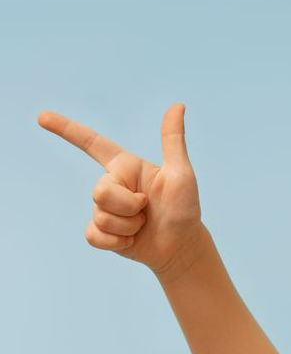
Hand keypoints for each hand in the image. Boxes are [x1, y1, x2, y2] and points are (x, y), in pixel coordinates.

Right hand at [38, 103, 203, 279]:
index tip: (41, 117)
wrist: (183, 247)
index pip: (92, 143)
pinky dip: (115, 242)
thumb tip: (178, 105)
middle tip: (147, 210)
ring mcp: (106, 209)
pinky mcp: (103, 232)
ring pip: (100, 216)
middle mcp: (112, 184)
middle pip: (100, 192)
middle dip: (127, 206)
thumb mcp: (181, 174)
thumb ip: (173, 141)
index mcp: (126, 166)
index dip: (66, 129)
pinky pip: (94, 235)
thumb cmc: (185, 209)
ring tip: (144, 225)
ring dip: (127, 226)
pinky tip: (131, 241)